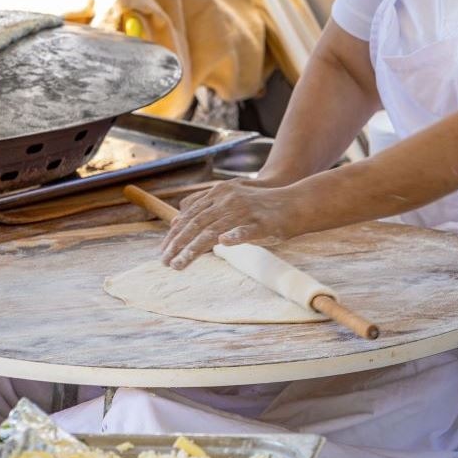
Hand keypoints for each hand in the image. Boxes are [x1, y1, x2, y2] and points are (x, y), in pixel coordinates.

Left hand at [160, 181, 296, 268]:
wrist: (294, 202)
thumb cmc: (260, 205)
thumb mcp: (229, 199)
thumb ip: (204, 206)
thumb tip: (175, 220)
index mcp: (219, 193)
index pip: (191, 215)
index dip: (175, 234)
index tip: (164, 251)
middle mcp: (229, 199)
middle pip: (197, 223)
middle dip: (178, 244)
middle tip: (164, 261)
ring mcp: (245, 211)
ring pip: (214, 230)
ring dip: (193, 249)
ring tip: (179, 264)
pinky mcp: (262, 223)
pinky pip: (246, 230)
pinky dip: (234, 236)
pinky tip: (222, 244)